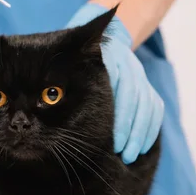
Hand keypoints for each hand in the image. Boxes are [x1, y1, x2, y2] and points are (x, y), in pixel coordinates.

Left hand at [67, 3, 163, 163]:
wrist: (104, 39)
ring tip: (130, 155)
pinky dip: (150, 127)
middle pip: (135, 98)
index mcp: (108, 58)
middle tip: (121, 153)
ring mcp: (139, 74)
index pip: (120, 88)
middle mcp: (127, 64)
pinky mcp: (146, 83)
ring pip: (147, 103)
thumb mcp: (65, 63)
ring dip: (141, 132)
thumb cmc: (74, 58)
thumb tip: (40, 104)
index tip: (112, 140)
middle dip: (129, 128)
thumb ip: (56, 81)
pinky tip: (142, 146)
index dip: (119, 115)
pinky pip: (155, 105)